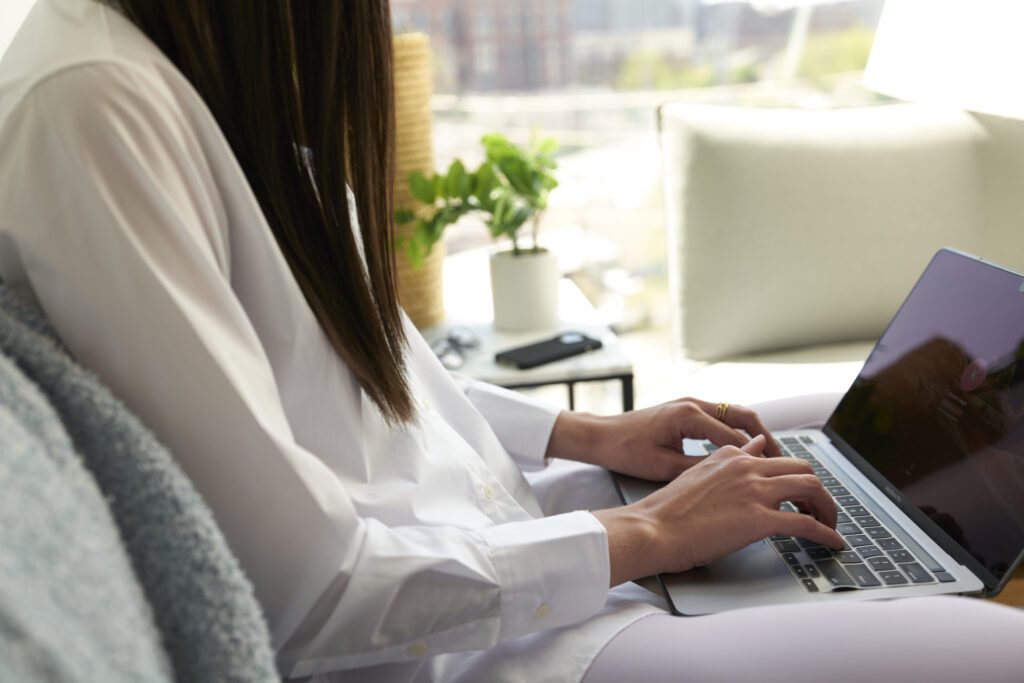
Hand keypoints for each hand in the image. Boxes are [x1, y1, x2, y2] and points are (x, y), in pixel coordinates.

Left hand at [547, 397, 781, 481]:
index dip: (761, 458)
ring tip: (773, 459)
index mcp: (688, 416)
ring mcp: (690, 405)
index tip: (780, 476)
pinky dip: (738, 433)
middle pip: (744, 417)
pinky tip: (746, 453)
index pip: (736, 437)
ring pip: (735, 415)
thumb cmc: (625, 451)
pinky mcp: (686, 411)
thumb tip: (734, 476)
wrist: (599, 435)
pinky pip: (721, 419)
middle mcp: (693, 404)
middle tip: (787, 465)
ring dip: (755, 434)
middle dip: (769, 440)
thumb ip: (700, 468)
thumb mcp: (664, 467)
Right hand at [591, 436, 842, 585]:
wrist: (651, 529)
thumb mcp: (697, 474)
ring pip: (812, 489)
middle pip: (803, 469)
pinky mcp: (760, 520)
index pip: (777, 458)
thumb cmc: (666, 510)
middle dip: (817, 490)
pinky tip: (833, 544)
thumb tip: (753, 446)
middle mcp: (747, 467)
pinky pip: (807, 524)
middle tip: (819, 510)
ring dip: (827, 508)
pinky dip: (827, 534)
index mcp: (731, 456)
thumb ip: (728, 460)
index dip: (795, 477)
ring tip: (830, 526)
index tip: (800, 493)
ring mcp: (755, 491)